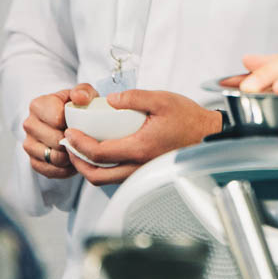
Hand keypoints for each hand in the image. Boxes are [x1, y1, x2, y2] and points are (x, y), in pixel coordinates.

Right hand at [23, 83, 97, 178]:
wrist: (67, 121)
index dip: (73, 124)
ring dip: (70, 157)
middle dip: (73, 141)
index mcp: (38, 105)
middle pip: (55, 140)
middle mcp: (29, 124)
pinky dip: (65, 169)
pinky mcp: (33, 161)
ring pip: (53, 157)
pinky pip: (50, 171)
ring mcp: (29, 144)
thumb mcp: (83, 94)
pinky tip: (73, 160)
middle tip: (84, 139)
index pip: (56, 119)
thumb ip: (83, 92)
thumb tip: (79, 98)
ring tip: (79, 149)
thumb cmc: (75, 106)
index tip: (80, 123)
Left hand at [61, 89, 222, 186]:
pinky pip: (117, 177)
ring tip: (81, 150)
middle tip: (69, 147)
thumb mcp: (162, 99)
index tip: (70, 133)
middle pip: (97, 176)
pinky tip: (101, 154)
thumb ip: (134, 97)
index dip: (79, 144)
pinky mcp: (145, 172)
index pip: (99, 153)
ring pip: (107, 180)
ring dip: (89, 168)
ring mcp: (142, 171)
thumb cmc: (188, 119)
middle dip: (77, 163)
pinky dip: (103, 169)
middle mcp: (139, 165)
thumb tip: (111, 100)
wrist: (208, 134)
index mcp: (140, 147)